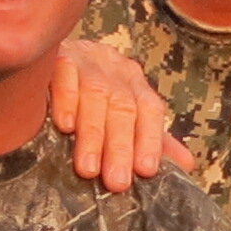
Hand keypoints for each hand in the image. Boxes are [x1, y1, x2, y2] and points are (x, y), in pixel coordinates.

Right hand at [48, 38, 191, 192]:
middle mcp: (114, 68)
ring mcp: (86, 59)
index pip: (150, 110)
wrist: (44, 49)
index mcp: (133, 82)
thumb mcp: (121, 114)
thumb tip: (186, 164)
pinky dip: (66, 100)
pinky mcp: (57, 54)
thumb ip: (150, 139)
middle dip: (121, 146)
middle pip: (123, 107)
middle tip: (116, 181)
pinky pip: (64, 74)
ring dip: (93, 134)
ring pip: (96, 95)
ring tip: (88, 168)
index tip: (146, 170)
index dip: (150, 139)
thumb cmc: (87, 95)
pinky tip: (65, 125)